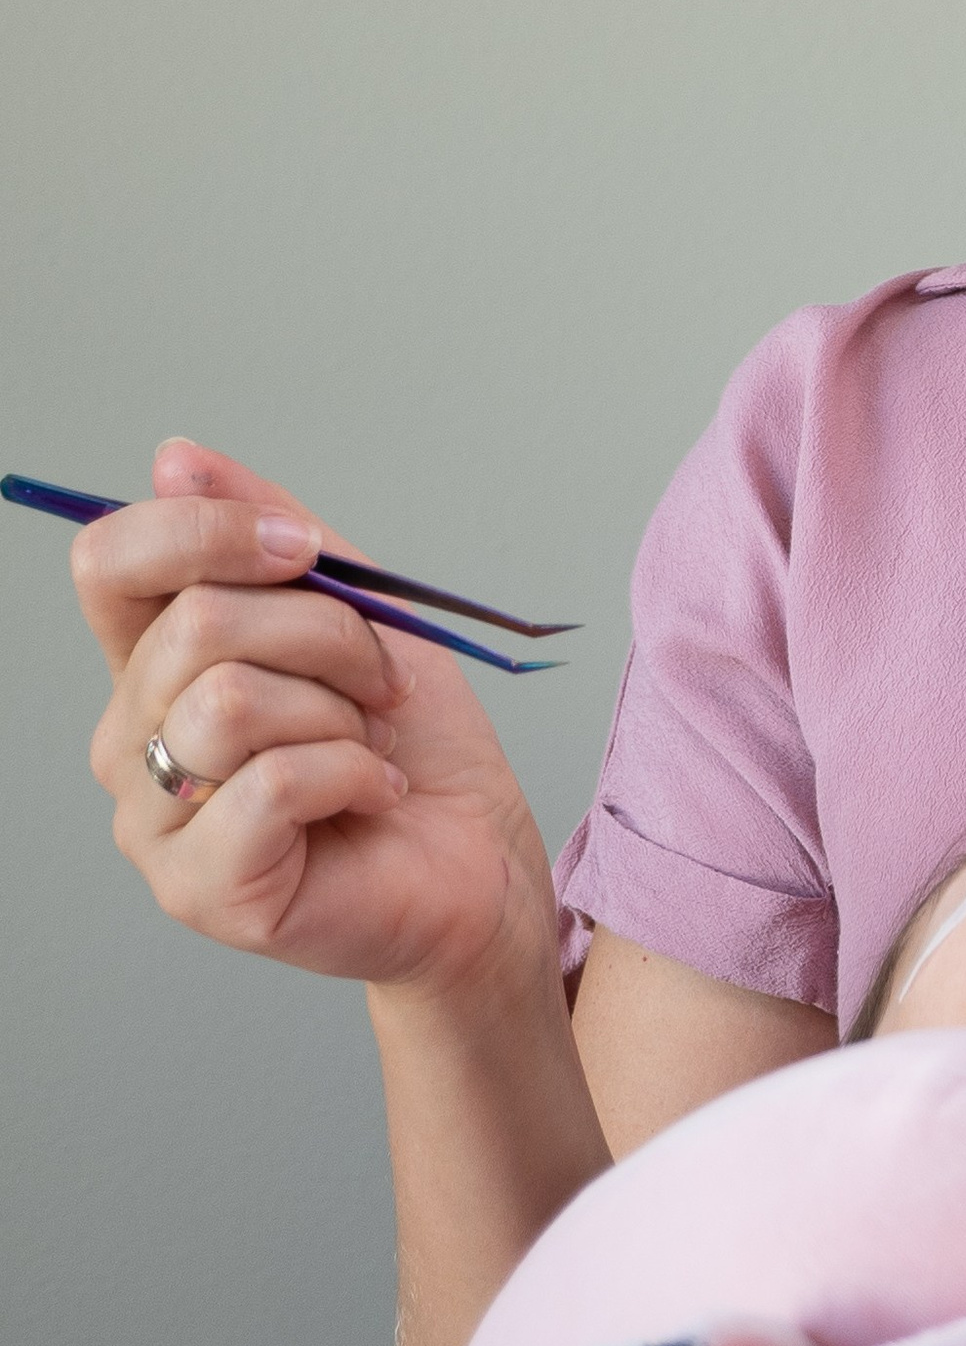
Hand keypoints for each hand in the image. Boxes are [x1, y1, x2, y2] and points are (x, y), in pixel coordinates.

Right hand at [76, 438, 557, 1000]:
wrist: (474, 859)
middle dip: (329, 633)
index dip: (204, 529)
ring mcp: (154, 821)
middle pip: (197, 623)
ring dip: (340, 709)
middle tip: (382, 680)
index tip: (305, 550)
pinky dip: (350, 772)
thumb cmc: (413, 743)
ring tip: (371, 743)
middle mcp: (131, 740)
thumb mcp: (356, 606)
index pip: (111, 562)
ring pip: (231, 700)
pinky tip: (375, 793)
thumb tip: (176, 458)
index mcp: (155, 664)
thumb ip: (267, 529)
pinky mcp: (199, 888)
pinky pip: (270, 782)